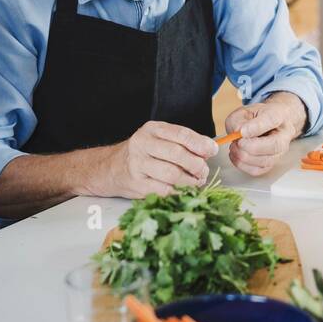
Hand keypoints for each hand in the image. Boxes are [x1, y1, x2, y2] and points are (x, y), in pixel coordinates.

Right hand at [94, 121, 215, 197]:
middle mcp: (142, 144)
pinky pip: (164, 190)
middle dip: (197, 165)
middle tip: (203, 171)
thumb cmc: (143, 153)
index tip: (212, 151)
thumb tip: (209, 149)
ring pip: (172, 175)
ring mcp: (137, 164)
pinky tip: (184, 190)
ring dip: (190, 181)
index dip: (201, 144)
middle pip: (178, 155)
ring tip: (196, 182)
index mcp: (152, 129)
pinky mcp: (136, 184)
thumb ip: (183, 142)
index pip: (181, 134)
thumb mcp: (159, 139)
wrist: (110, 168)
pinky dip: (179, 192)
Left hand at [223, 92, 306, 176]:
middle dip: (249, 146)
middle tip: (236, 142)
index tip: (242, 131)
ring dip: (244, 156)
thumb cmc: (258, 117)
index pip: (272, 119)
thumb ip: (239, 120)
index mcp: (279, 115)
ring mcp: (280, 152)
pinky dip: (243, 165)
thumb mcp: (245, 111)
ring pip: (265, 161)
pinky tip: (236, 156)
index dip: (256, 127)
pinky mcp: (271, 163)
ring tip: (234, 147)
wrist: (271, 125)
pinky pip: (257, 170)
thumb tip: (238, 133)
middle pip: (274, 145)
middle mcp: (284, 135)